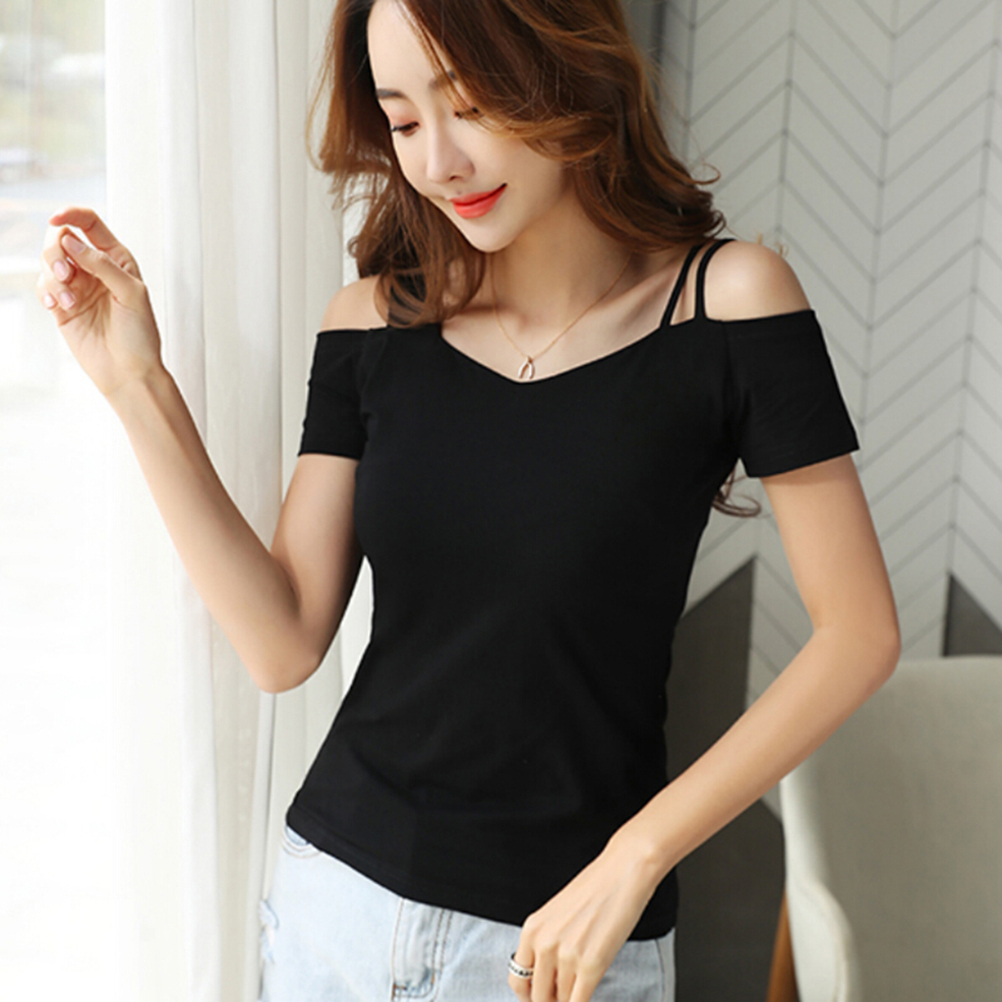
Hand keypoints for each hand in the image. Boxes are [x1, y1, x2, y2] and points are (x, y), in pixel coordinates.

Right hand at [36, 205, 164, 398]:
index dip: (71, 214)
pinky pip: (44, 285)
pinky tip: (60, 306)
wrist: (129, 371)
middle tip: (67, 275)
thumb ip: (103, 264)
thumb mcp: (132, 294)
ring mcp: (77, 286)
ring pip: (49, 261)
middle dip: (56, 251)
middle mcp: (95, 268)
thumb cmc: (140, 336)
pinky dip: (47, 292)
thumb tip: (71, 241)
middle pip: (62, 238)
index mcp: (117, 259)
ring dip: (53, 277)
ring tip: (69, 300)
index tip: (56, 219)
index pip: (90, 223)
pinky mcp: (63, 304)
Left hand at [508, 831, 661, 1001]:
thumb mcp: (556, 915)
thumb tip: (547, 977)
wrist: (622, 871)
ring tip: (580, 991)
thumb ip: (547, 943)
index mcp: (532, 929)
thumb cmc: (595, 889)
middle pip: (538, 996)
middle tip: (563, 998)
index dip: (529, 996)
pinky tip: (588, 995)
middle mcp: (544, 944)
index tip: (541, 998)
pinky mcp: (592, 965)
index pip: (518, 980)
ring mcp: (567, 956)